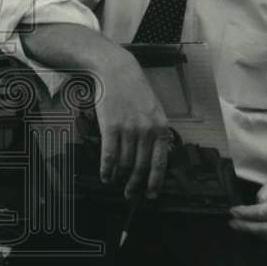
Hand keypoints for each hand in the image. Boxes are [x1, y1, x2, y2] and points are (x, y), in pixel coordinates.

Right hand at [93, 51, 171, 198]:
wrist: (116, 70)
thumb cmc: (134, 89)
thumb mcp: (154, 109)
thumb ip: (156, 132)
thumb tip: (155, 157)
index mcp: (161, 127)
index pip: (160, 163)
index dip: (154, 182)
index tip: (150, 195)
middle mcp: (147, 131)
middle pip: (141, 167)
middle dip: (135, 185)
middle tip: (129, 195)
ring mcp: (129, 129)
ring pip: (125, 164)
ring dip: (119, 177)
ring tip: (115, 182)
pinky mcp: (111, 127)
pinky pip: (109, 156)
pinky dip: (106, 169)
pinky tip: (105, 175)